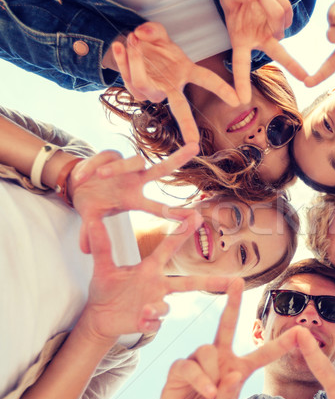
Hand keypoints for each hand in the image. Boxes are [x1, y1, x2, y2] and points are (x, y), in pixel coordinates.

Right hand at [70, 144, 197, 253]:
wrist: (75, 184)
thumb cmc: (93, 203)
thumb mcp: (91, 219)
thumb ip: (90, 232)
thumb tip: (84, 250)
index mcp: (135, 200)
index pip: (159, 208)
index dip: (176, 214)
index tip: (195, 216)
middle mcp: (136, 181)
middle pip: (162, 169)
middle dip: (178, 159)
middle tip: (195, 148)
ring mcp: (126, 167)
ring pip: (134, 161)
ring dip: (117, 168)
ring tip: (99, 175)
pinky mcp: (112, 154)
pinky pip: (107, 157)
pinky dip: (94, 166)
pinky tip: (82, 176)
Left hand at [76, 216, 232, 343]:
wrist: (98, 316)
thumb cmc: (105, 289)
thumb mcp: (102, 268)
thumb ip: (101, 246)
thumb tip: (92, 221)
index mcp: (149, 269)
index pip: (169, 248)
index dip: (182, 232)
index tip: (197, 216)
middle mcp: (157, 286)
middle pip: (189, 283)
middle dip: (211, 282)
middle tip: (233, 281)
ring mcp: (154, 304)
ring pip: (166, 306)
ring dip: (158, 308)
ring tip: (146, 310)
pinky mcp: (146, 323)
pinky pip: (153, 324)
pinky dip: (149, 324)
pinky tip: (142, 322)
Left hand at [111, 22, 239, 144]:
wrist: (132, 47)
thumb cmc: (154, 45)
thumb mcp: (158, 33)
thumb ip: (153, 30)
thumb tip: (142, 34)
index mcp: (186, 73)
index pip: (206, 80)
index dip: (221, 89)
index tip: (237, 100)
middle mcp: (171, 87)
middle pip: (181, 108)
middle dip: (187, 126)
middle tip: (193, 143)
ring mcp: (153, 91)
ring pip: (144, 83)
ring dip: (135, 60)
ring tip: (132, 37)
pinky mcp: (135, 89)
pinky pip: (127, 76)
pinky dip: (122, 59)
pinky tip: (120, 45)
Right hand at [155, 280, 300, 398]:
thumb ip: (230, 397)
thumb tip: (233, 375)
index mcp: (238, 368)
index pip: (263, 354)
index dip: (281, 344)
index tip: (300, 332)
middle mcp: (220, 357)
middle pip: (227, 324)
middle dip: (232, 302)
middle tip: (237, 281)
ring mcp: (199, 359)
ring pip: (208, 350)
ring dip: (212, 374)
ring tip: (210, 394)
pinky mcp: (181, 366)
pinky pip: (191, 365)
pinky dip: (200, 380)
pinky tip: (205, 392)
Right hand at [219, 0, 307, 103]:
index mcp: (241, 41)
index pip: (240, 65)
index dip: (241, 82)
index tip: (242, 100)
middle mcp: (260, 40)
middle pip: (279, 54)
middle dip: (293, 65)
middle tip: (306, 78)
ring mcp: (274, 32)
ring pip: (279, 16)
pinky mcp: (284, 20)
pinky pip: (287, 9)